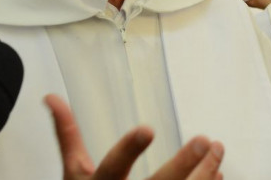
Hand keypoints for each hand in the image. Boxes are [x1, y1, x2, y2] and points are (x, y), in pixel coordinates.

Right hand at [45, 94, 223, 179]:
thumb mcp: (72, 173)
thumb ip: (67, 135)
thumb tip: (52, 98)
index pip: (113, 168)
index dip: (128, 150)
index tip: (148, 129)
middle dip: (183, 164)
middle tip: (204, 140)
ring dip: (205, 174)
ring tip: (217, 150)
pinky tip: (218, 174)